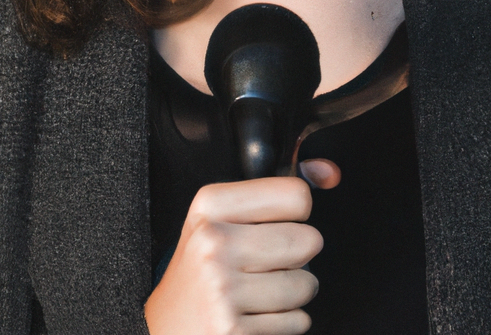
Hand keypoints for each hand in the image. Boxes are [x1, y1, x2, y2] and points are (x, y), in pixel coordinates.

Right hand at [144, 161, 339, 334]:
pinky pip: (298, 321)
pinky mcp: (235, 331)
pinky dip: (285, 323)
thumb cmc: (198, 273)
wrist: (160, 330)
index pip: (295, 195)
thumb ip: (273, 196)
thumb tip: (329, 172)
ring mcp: (224, 289)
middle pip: (307, 240)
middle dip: (300, 257)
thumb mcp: (219, 221)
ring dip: (294, 294)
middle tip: (270, 265)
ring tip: (261, 293)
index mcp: (210, 206)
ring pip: (306, 284)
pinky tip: (255, 317)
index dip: (297, 213)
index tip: (282, 222)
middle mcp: (214, 243)